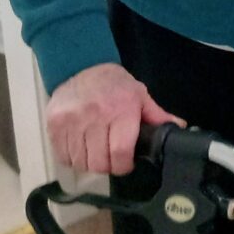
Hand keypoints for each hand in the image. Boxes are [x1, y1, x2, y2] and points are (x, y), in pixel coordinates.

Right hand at [46, 62, 184, 175]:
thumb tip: (178, 127)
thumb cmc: (114, 84)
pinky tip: (82, 147)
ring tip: (97, 151)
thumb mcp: (139, 94)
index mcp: (120, 109)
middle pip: (99, 162)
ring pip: (81, 163)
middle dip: (109, 166)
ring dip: (91, 163)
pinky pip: (64, 158)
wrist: (80, 67)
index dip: (124, 165)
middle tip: (113, 158)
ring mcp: (72, 122)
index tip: (127, 163)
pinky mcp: (55, 126)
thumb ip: (156, 115)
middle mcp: (95, 117)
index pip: (120, 152)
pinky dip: (74, 159)